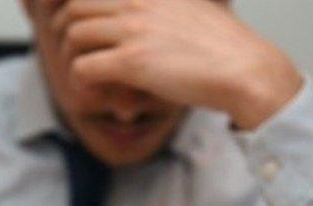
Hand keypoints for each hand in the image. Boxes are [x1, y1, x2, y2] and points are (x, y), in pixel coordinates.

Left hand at [52, 0, 302, 128]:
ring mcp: (133, 29)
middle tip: (76, 54)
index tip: (79, 27)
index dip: (75, 7)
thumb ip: (161, 7)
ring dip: (71, 58)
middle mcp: (136, 2)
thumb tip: (148, 19)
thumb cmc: (223, 47)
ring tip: (86, 75)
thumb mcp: (190, 8)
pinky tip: (95, 90)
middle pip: (74, 6)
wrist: (246, 69)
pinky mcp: (132, 62)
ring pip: (73, 34)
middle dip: (66, 32)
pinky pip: (83, 67)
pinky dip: (81, 81)